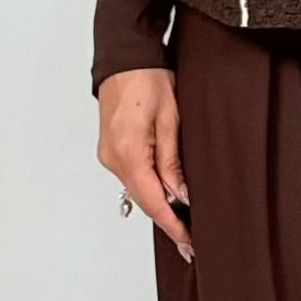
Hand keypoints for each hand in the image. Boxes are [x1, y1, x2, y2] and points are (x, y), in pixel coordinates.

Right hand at [97, 68, 192, 260]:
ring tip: (185, 224)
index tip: (189, 243)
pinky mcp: (111, 149)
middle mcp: (113, 158)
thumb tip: (180, 195)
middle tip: (191, 243)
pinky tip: (167, 197)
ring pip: (138, 190)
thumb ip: (173, 162)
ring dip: (160, 206)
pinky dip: (150, 189)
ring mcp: (109, 155)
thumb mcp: (170, 120)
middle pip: (144, 200)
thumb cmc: (148, 79)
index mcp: (128, 152)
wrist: (125, 57)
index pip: (153, 201)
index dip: (173, 226)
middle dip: (168, 221)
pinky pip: (133, 177)